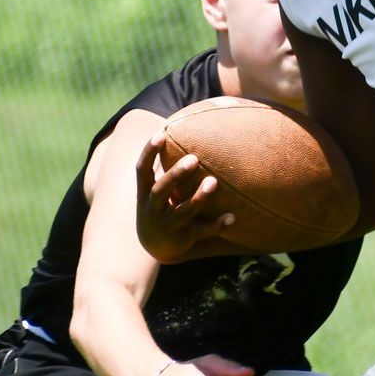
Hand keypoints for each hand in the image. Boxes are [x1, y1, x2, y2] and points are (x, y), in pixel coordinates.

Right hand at [135, 131, 236, 262]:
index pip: (142, 170)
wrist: (156, 247)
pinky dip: (217, 225)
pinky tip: (232, 217)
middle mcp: (153, 209)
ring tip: (213, 182)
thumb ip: (166, 166)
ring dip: (199, 198)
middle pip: (161, 191)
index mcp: (145, 193)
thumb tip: (183, 128)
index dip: (149, 152)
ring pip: (183, 212)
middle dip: (176, 175)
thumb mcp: (157, 189)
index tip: (161, 134)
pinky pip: (201, 232)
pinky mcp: (183, 239)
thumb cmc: (161, 205)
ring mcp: (167, 226)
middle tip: (194, 159)